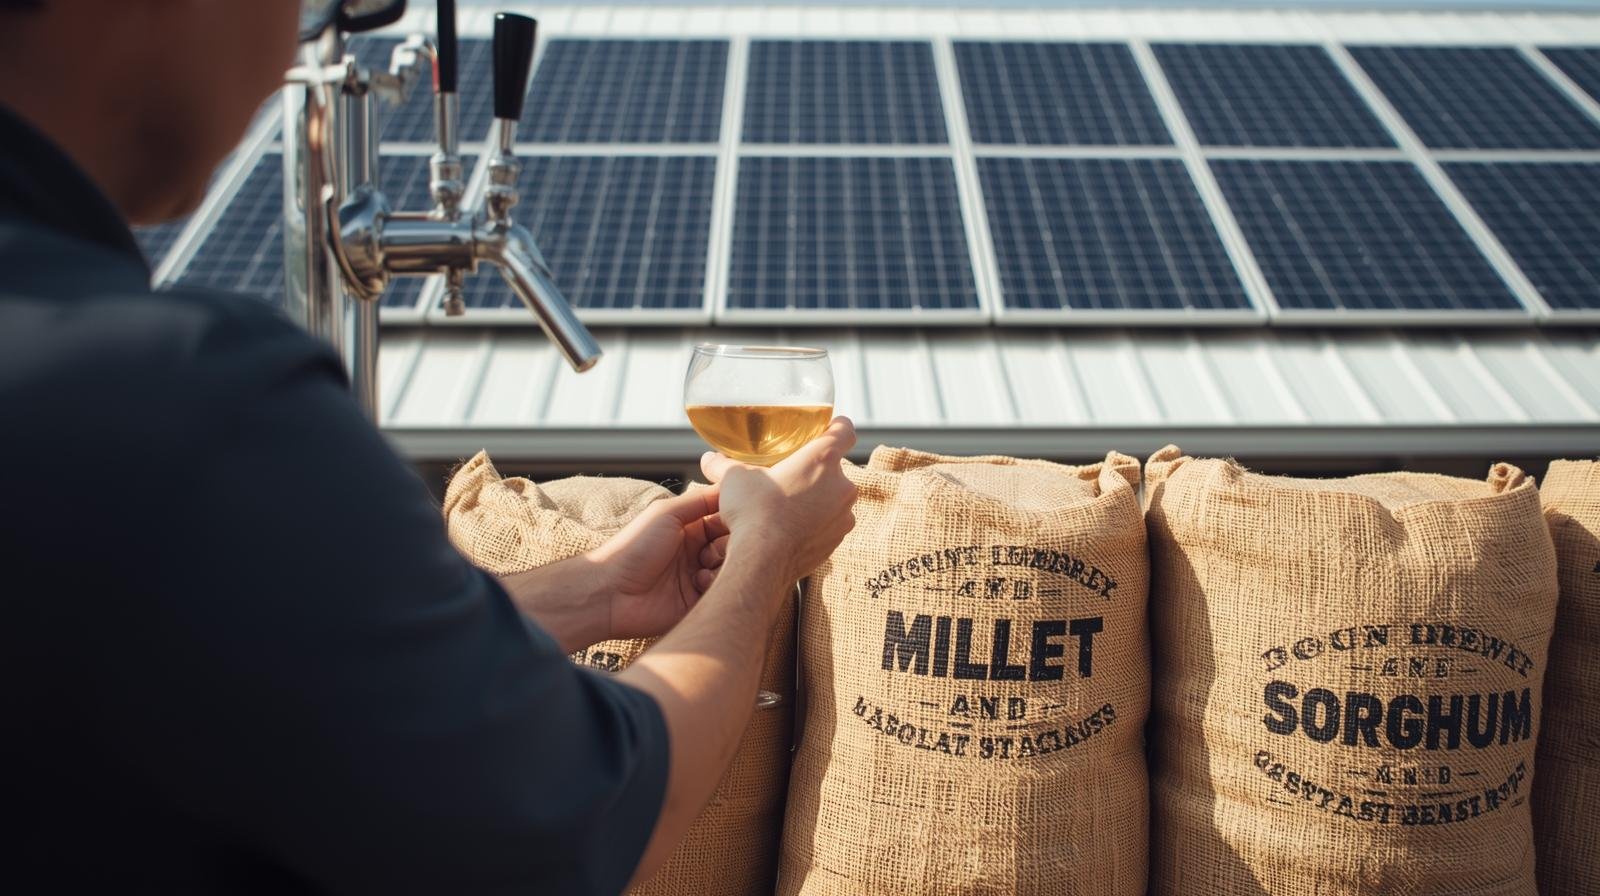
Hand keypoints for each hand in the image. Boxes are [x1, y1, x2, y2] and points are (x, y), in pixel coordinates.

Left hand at [586, 488, 730, 640]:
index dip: (735, 519)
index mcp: (690, 528)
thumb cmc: (633, 548)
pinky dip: (715, 586)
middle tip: (713, 547)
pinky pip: (721, 593)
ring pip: (731, 569)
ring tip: (703, 566)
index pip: (726, 520)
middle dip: (731, 544)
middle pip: (734, 544)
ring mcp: (698, 577)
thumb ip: (700, 499)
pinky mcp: (698, 603)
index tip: (742, 520)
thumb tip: (729, 485)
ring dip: (722, 565)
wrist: (610, 592)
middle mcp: (697, 552)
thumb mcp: (667, 513)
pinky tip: (698, 584)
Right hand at [700, 416, 857, 580]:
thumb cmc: (753, 513)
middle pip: (836, 468)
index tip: (827, 427)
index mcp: (823, 459)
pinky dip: (815, 523)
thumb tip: (709, 460)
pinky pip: (829, 524)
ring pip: (834, 499)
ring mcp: (843, 516)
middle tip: (790, 474)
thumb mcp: (735, 479)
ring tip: (788, 504)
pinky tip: (790, 527)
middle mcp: (842, 486)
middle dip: (816, 470)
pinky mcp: (836, 541)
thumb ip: (724, 465)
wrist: (763, 561)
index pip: (845, 430)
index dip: (837, 426)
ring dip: (816, 499)